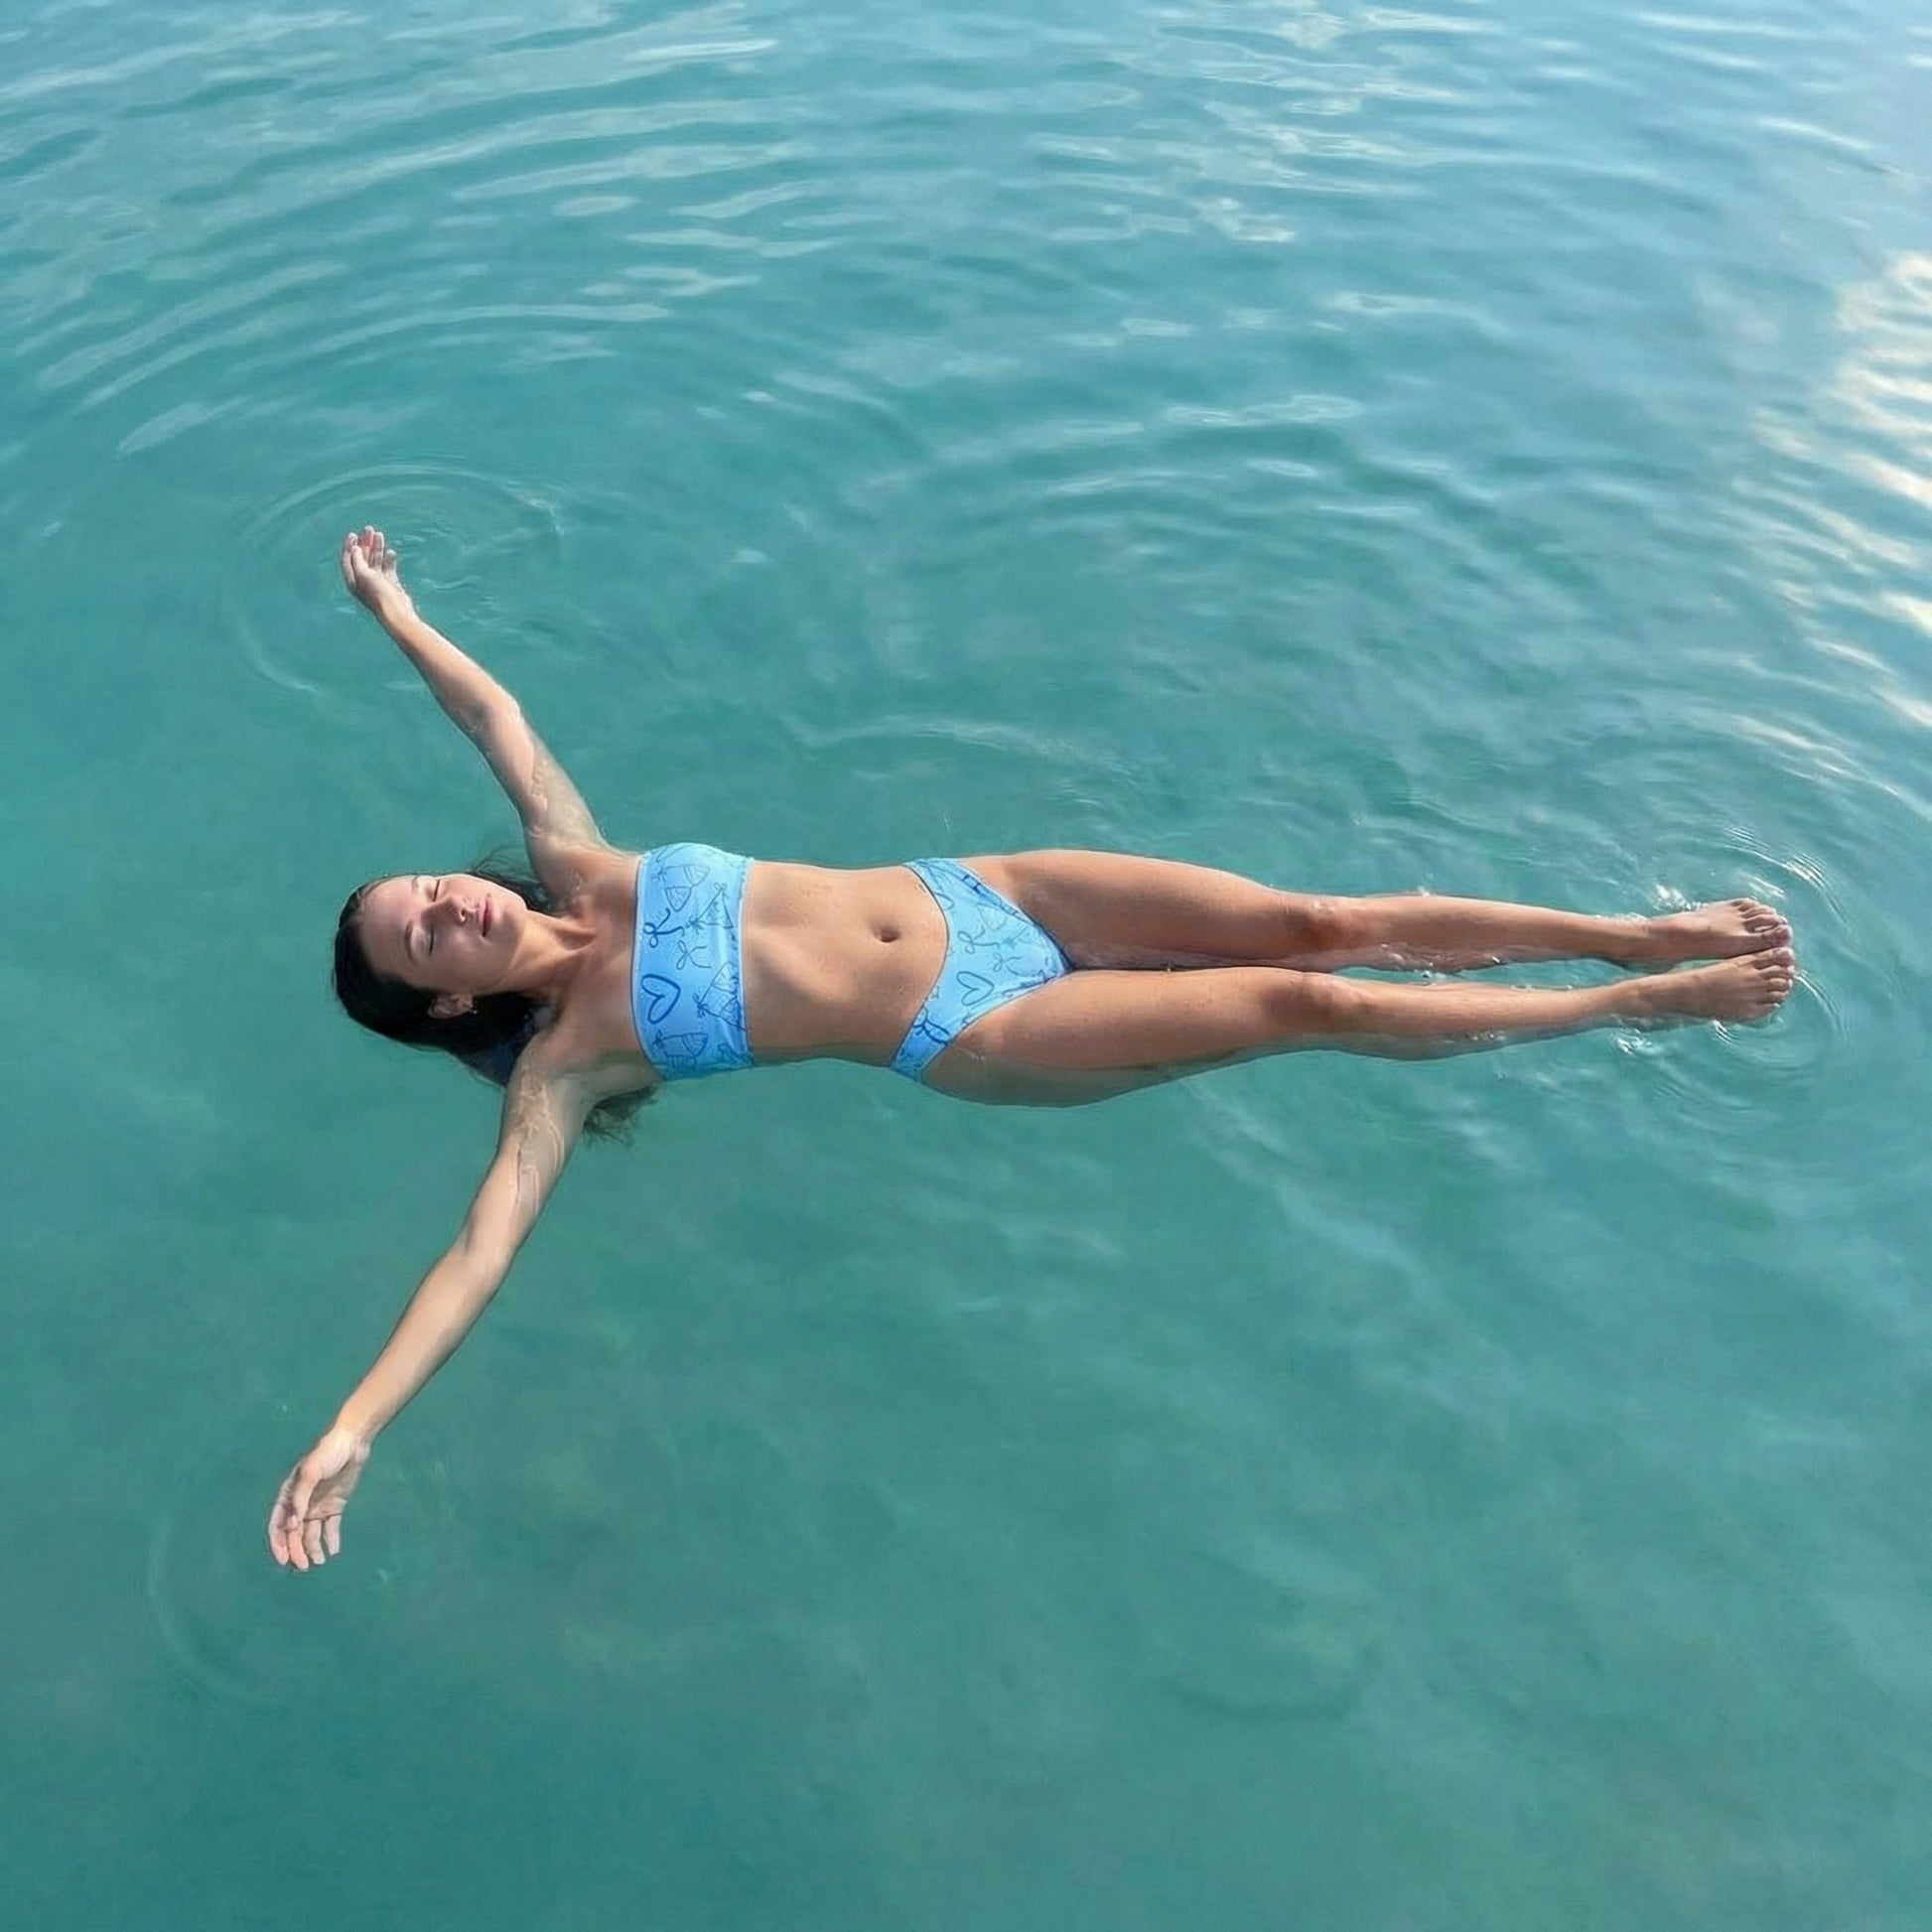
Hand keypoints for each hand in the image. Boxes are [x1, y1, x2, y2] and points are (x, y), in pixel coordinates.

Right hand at [267, 1425, 371, 1570]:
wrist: (352, 1443)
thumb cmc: (327, 1454)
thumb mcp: (310, 1473)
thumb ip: (300, 1498)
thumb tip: (292, 1525)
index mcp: (289, 1496)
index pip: (278, 1525)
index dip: (278, 1543)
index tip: (284, 1559)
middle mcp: (301, 1504)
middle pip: (294, 1534)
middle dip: (296, 1551)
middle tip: (304, 1566)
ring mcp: (318, 1506)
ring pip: (311, 1533)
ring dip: (313, 1549)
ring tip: (319, 1562)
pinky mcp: (335, 1506)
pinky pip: (331, 1527)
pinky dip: (331, 1540)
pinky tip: (333, 1552)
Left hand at [339, 525, 411, 620]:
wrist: (396, 610)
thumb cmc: (377, 594)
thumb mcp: (363, 574)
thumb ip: (358, 560)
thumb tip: (355, 548)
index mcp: (353, 580)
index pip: (348, 559)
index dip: (350, 546)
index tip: (354, 534)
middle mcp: (364, 580)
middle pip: (362, 557)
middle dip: (365, 542)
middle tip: (369, 529)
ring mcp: (377, 581)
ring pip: (375, 560)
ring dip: (377, 547)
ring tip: (380, 534)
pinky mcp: (390, 583)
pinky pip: (388, 567)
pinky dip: (388, 559)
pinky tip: (390, 552)